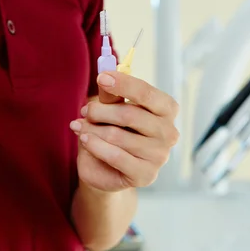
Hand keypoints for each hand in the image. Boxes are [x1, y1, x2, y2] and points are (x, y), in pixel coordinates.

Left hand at [70, 72, 178, 191]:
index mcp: (166, 110)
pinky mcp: (146, 175)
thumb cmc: (113, 131)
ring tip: (80, 127)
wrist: (105, 168)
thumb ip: (111, 95)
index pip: (147, 93)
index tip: (101, 77)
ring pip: (118, 135)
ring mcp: (160, 156)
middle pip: (130, 114)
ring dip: (92, 129)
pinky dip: (95, 145)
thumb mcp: (111, 109)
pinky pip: (115, 156)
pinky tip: (85, 139)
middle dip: (100, 110)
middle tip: (85, 110)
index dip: (124, 84)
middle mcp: (169, 132)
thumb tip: (105, 75)